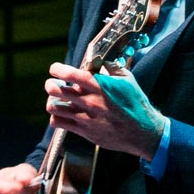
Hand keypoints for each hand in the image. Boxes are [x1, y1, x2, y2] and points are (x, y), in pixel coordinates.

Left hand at [45, 62, 164, 159]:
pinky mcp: (84, 131)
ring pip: (53, 107)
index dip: (57, 69)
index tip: (55, 69)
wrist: (142, 132)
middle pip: (55, 90)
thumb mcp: (127, 79)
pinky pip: (59, 123)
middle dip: (51, 84)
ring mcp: (85, 117)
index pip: (69, 74)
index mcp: (98, 86)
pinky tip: (63, 115)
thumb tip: (100, 62)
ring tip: (58, 100)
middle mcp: (89, 101)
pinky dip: (56, 117)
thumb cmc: (136, 104)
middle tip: (54, 85)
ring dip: (52, 101)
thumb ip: (111, 68)